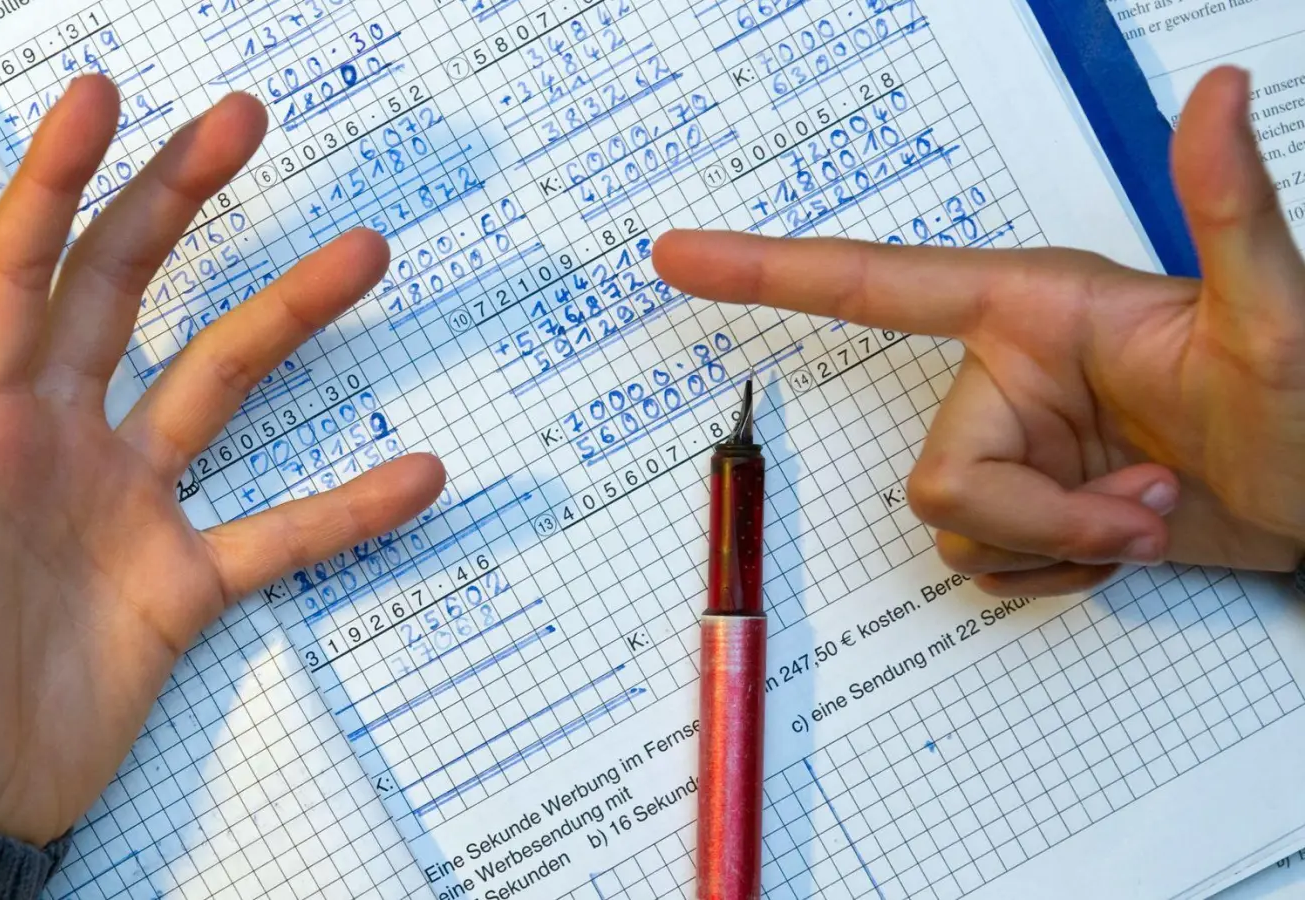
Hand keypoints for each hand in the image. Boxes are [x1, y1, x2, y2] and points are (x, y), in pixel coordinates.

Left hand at [0, 75, 443, 845]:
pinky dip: (348, 508)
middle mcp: (63, 445)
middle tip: (242, 121)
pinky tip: (416, 475)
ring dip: (287, 319)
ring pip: (220, 386)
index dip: (59, 185)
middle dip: (177, 201)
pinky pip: (281, 533)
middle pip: (126, 294)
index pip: (21, 278)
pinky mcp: (184, 581)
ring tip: (360, 254)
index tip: (102, 99)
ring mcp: (133, 508)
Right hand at [654, 66, 1304, 596]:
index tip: (677, 255)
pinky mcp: (1033, 506)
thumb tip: (1218, 90)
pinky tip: (1122, 545)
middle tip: (1142, 504)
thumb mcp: (1275, 316)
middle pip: (937, 473)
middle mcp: (1009, 373)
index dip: (767, 270)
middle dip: (1043, 517)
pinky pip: (984, 563)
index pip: (874, 285)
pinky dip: (1056, 575)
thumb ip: (1230, 209)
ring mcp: (1020, 445)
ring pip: (957, 527)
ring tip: (1146, 515)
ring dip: (1059, 546)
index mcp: (1032, 309)